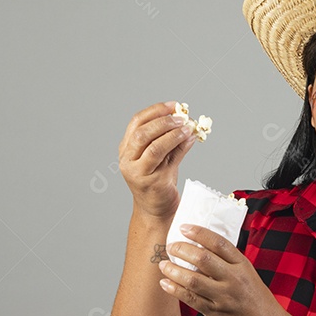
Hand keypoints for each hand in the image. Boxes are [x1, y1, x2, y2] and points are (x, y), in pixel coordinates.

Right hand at [118, 102, 197, 217]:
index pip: (136, 122)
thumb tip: (189, 124)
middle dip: (163, 121)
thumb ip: (173, 141)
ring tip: (187, 128)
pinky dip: (178, 146)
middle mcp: (127, 159)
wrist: (157, 210)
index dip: (155, 110)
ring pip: (153, 146)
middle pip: (142, 132)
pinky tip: (188, 140)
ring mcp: (137, 171)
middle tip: (182, 117)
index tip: (174, 105)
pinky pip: (164, 159)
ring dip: (172, 133)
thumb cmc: (159, 182)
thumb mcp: (165, 157)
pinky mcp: (150, 182)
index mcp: (127, 148)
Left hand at [157, 224, 286, 315]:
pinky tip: (165, 283)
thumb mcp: (247, 273)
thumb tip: (200, 246)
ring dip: (174, 270)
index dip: (199, 233)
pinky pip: (191, 299)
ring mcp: (224, 297)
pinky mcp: (215, 312)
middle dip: (182, 250)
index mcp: (242, 265)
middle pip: (203, 259)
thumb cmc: (254, 297)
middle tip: (171, 246)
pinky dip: (175, 290)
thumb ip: (228, 262)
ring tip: (163, 264)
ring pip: (193, 280)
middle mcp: (234, 279)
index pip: (219, 243)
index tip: (183, 228)